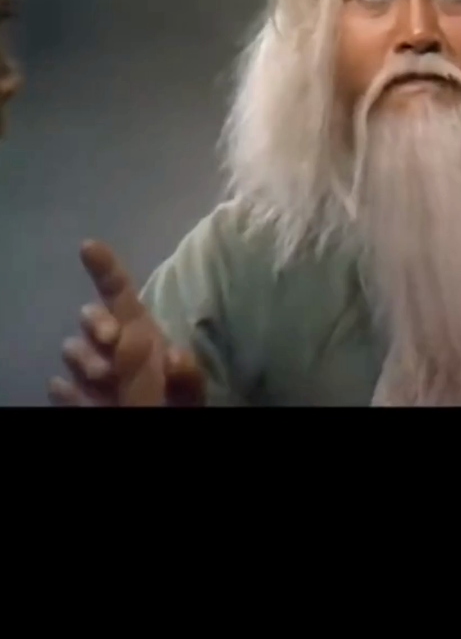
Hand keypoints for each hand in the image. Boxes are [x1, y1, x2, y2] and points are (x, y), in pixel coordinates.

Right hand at [48, 241, 204, 406]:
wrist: (159, 439)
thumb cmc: (165, 417)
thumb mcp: (170, 405)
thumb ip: (164, 375)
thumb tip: (157, 342)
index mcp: (154, 348)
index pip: (127, 299)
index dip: (108, 270)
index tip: (87, 246)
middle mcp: (131, 359)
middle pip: (99, 321)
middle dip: (96, 327)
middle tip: (108, 345)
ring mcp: (111, 383)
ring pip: (78, 352)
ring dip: (82, 361)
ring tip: (97, 384)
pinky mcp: (93, 405)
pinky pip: (69, 388)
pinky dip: (67, 390)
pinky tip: (64, 393)